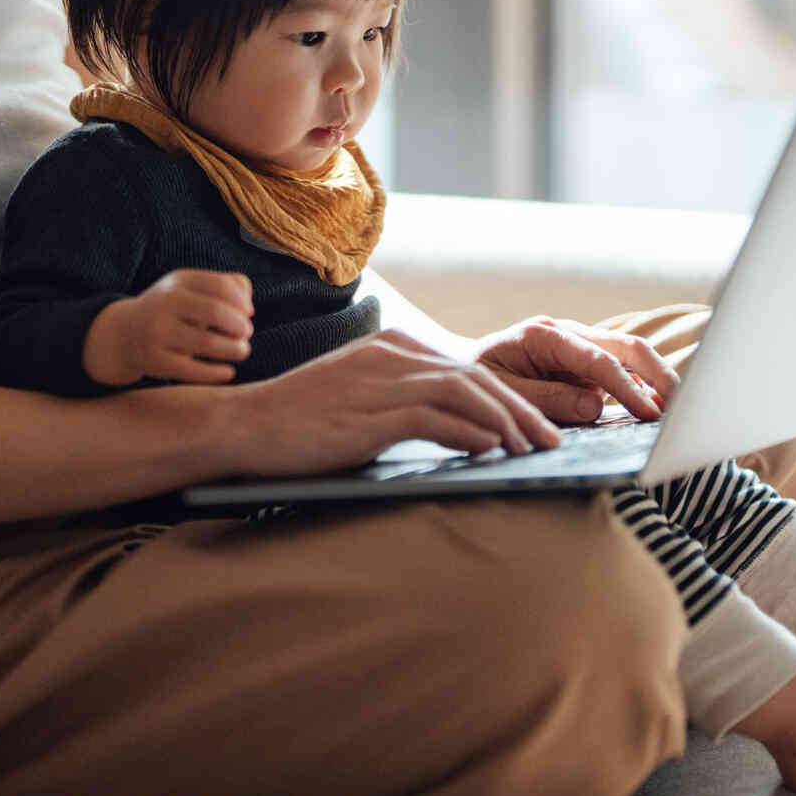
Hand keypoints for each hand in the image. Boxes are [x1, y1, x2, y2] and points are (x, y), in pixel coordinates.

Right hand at [84, 270, 253, 386]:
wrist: (125, 333)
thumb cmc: (174, 310)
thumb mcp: (192, 289)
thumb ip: (227, 286)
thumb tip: (248, 307)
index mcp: (179, 281)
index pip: (221, 286)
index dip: (242, 302)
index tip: (248, 313)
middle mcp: (165, 303)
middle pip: (215, 311)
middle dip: (240, 325)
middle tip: (246, 334)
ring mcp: (158, 332)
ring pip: (207, 343)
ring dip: (234, 349)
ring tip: (242, 350)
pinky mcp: (155, 360)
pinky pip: (192, 370)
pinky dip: (216, 373)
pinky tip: (228, 372)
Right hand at [217, 330, 563, 476]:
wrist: (244, 425)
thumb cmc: (301, 423)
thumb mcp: (362, 401)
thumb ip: (407, 406)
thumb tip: (465, 433)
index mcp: (392, 345)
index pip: (466, 368)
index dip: (509, 397)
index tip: (537, 425)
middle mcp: (391, 355)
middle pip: (475, 377)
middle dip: (520, 410)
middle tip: (550, 441)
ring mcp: (379, 380)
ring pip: (463, 392)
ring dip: (505, 422)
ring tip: (531, 450)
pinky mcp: (368, 410)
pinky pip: (433, 417)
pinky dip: (468, 432)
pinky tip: (489, 450)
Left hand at [472, 316, 680, 423]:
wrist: (459, 366)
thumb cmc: (476, 380)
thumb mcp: (504, 393)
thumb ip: (547, 399)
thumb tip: (595, 406)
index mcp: (544, 336)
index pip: (598, 361)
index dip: (627, 388)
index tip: (650, 413)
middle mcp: (566, 334)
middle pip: (626, 346)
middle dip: (658, 374)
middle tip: (683, 405)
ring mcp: (578, 344)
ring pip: (630, 353)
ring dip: (656, 378)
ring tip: (680, 407)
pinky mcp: (583, 359)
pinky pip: (620, 367)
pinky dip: (641, 384)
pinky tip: (657, 405)